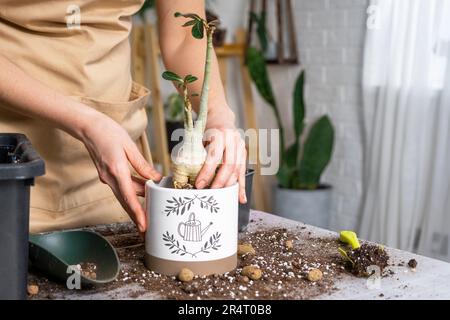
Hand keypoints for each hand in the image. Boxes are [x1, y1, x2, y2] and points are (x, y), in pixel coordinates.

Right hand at [80, 113, 161, 232]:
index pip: (129, 197)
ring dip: (136, 204)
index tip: (143, 225)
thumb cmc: (108, 131)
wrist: (87, 126)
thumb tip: (156, 178)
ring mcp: (106, 177)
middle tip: (146, 230)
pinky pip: (122, 186)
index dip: (137, 213)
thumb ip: (142, 165)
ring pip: (124, 195)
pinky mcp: (107, 174)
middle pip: (126, 202)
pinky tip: (144, 191)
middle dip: (136, 216)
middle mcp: (109, 177)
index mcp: (116, 170)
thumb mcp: (129, 146)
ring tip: (149, 213)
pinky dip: (132, 191)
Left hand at [195, 108, 246, 203]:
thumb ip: (195, 151)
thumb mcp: (198, 135)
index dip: (207, 172)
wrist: (220, 116)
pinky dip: (241, 186)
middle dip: (219, 182)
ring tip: (221, 197)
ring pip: (238, 170)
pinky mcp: (244, 153)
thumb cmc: (205, 128)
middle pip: (229, 165)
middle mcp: (233, 139)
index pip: (214, 156)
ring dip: (229, 185)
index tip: (198, 184)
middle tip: (210, 192)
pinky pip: (243, 171)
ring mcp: (241, 146)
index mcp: (220, 133)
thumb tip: (185, 175)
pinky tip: (241, 198)